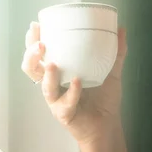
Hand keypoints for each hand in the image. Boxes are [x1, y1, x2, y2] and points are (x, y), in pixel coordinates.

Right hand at [21, 22, 127, 144]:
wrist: (108, 126)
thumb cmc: (104, 99)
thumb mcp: (111, 71)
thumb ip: (116, 52)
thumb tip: (121, 29)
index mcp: (58, 72)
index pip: (39, 54)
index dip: (33, 40)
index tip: (36, 26)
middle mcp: (53, 85)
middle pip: (32, 68)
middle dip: (31, 55)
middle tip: (40, 44)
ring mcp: (56, 100)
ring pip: (43, 87)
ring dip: (47, 74)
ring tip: (53, 64)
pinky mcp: (64, 114)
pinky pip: (65, 102)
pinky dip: (71, 91)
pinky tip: (77, 81)